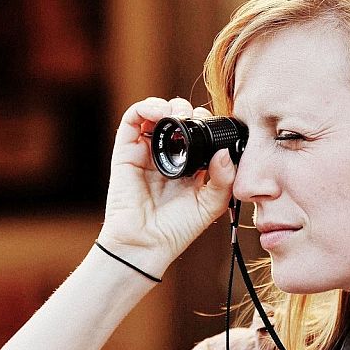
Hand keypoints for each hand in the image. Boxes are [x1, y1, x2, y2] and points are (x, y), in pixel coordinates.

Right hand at [97, 97, 236, 275]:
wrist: (145, 245)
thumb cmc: (176, 230)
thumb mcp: (210, 205)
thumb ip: (223, 180)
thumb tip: (224, 152)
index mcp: (188, 166)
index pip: (197, 132)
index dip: (206, 123)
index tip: (214, 126)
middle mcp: (166, 156)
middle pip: (177, 117)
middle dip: (189, 111)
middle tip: (196, 119)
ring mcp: (145, 151)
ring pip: (156, 112)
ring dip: (169, 105)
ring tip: (179, 114)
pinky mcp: (126, 150)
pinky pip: (132, 118)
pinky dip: (146, 106)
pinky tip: (160, 112)